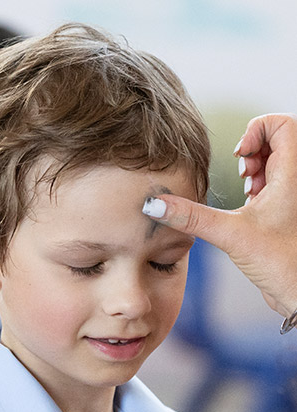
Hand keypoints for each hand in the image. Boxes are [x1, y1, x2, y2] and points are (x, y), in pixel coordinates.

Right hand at [142, 113, 296, 316]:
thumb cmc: (280, 263)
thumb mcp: (230, 235)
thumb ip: (191, 218)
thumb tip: (154, 204)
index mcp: (292, 174)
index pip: (282, 123)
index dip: (257, 129)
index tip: (239, 157)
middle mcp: (295, 180)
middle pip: (276, 138)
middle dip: (253, 151)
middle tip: (244, 177)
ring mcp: (291, 195)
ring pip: (274, 160)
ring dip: (254, 170)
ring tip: (247, 194)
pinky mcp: (285, 210)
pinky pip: (271, 183)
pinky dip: (256, 188)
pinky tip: (249, 209)